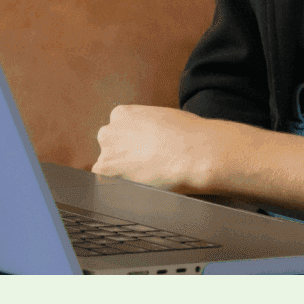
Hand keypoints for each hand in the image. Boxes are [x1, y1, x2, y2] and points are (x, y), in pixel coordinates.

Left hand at [91, 105, 245, 193]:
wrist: (195, 152)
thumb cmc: (188, 134)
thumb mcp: (162, 118)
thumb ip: (145, 127)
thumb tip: (147, 139)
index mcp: (121, 114)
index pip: (117, 133)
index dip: (131, 145)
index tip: (143, 152)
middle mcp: (109, 131)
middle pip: (110, 149)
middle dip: (124, 158)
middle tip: (145, 166)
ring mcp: (108, 152)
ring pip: (109, 168)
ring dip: (123, 174)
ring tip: (147, 178)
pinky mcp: (110, 173)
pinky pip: (109, 185)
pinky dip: (122, 189)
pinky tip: (142, 186)